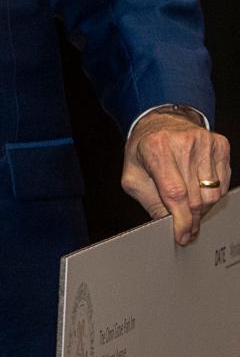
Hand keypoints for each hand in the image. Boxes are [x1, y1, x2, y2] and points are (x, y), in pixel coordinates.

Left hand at [121, 112, 231, 244]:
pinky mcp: (220, 144)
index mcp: (157, 149)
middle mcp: (183, 143)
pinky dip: (212, 194)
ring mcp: (205, 142)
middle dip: (191, 220)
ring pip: (212, 193)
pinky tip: (199, 192)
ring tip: (190, 211)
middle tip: (186, 230)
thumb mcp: (133, 175)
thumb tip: (167, 225)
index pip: (175, 194)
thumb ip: (148, 201)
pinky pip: (223, 182)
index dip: (181, 221)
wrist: (160, 120)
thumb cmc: (145, 148)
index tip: (181, 236)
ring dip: (202, 209)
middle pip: (196, 198)